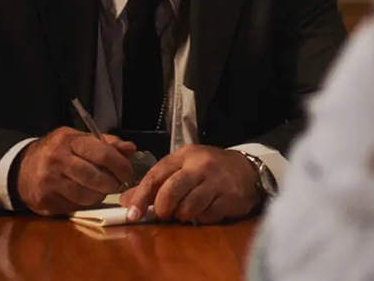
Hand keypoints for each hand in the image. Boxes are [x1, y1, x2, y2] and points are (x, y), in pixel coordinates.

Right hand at [17, 127, 138, 215]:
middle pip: (95, 177)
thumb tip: (131, 149)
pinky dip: (84, 204)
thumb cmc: (58, 152)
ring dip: (99, 196)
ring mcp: (49, 182)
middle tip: (116, 184)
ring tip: (100, 190)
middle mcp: (57, 160)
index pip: (102, 154)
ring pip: (86, 196)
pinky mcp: (45, 201)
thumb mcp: (79, 140)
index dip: (120, 166)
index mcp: (69, 141)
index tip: (128, 173)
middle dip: (112, 184)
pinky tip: (83, 196)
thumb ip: (106, 144)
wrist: (21, 169)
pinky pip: (74, 207)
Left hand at [120, 144, 258, 223]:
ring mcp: (216, 182)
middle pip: (171, 191)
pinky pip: (206, 216)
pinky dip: (201, 218)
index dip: (141, 196)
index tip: (131, 213)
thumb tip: (125, 201)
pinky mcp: (229, 199)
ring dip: (183, 215)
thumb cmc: (209, 169)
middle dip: (162, 208)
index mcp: (184, 156)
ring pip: (188, 207)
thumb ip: (155, 184)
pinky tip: (205, 210)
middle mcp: (200, 166)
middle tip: (163, 214)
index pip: (157, 175)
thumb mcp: (182, 169)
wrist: (247, 170)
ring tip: (187, 210)